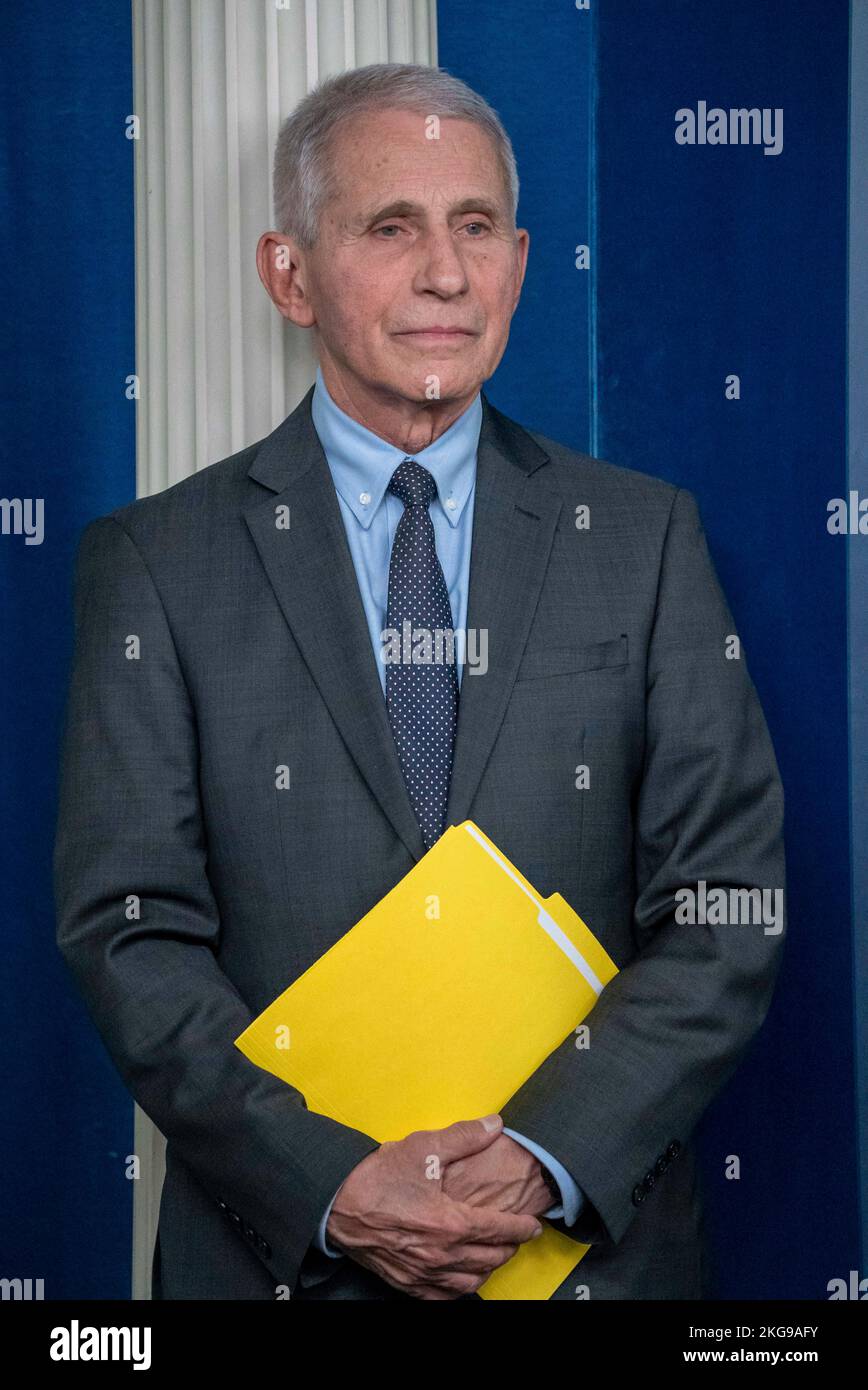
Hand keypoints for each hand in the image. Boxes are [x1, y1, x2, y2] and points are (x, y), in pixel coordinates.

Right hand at [325, 1114, 542, 1298]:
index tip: (534, 1225)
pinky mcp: (406, 1283)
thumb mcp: (423, 1147)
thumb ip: (464, 1136)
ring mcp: (423, 1273)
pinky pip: (443, 1297)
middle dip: (509, 1247)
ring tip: (495, 1254)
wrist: (336, 1204)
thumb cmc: (378, 1176)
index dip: (522, 1228)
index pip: (500, 1230)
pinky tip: (463, 1277)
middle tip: (517, 1236)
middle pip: (490, 1258)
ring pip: (471, 1282)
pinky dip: (460, 1288)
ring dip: (489, 1268)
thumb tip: (495, 1124)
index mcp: (450, 1222)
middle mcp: (441, 1254)